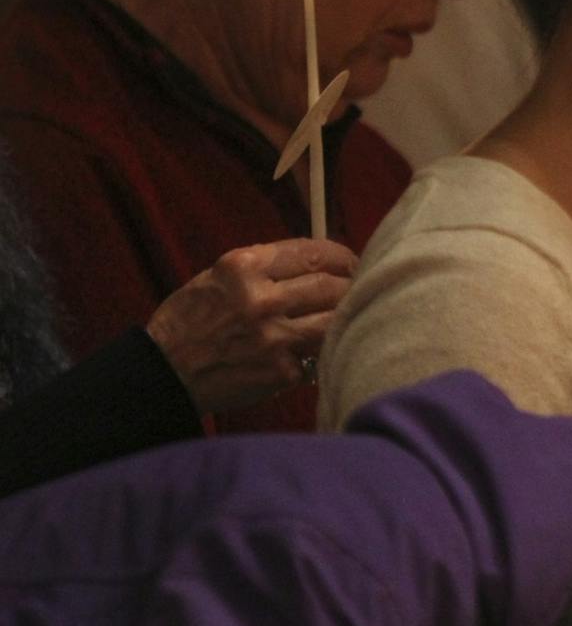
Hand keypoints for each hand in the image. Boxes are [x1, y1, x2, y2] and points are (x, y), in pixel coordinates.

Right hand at [144, 238, 355, 413]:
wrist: (163, 372)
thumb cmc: (190, 321)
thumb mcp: (217, 277)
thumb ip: (265, 267)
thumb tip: (319, 261)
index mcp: (243, 266)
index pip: (313, 253)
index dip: (341, 257)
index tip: (350, 262)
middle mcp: (260, 299)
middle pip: (331, 285)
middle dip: (350, 286)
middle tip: (356, 289)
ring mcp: (272, 337)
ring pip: (334, 319)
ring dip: (345, 317)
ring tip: (348, 315)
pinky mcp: (280, 370)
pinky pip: (319, 355)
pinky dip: (325, 350)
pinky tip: (324, 347)